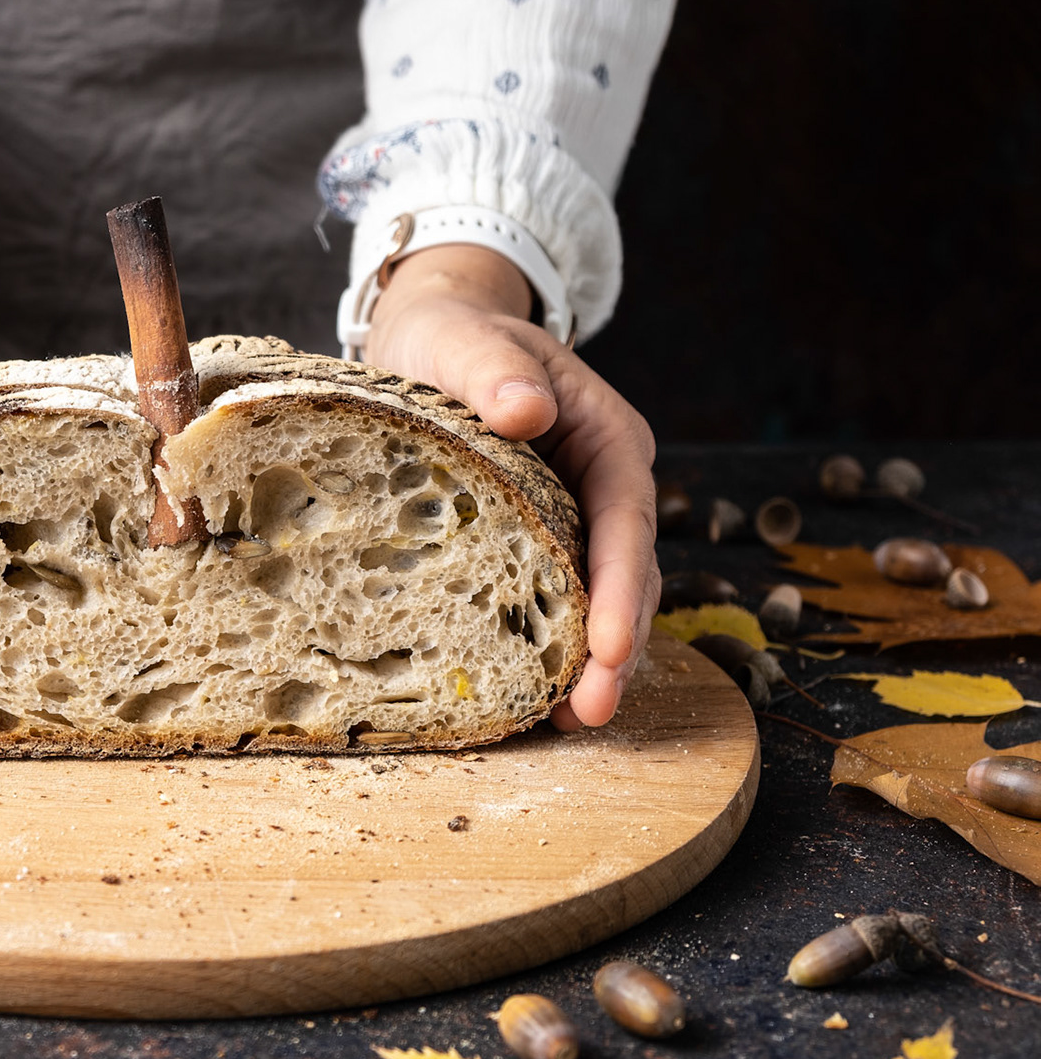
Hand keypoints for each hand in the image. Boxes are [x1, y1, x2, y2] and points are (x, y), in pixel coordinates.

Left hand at [362, 243, 659, 729]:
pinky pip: (552, 601)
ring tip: (568, 725)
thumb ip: (495, 371)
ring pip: (597, 600)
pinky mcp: (537, 545)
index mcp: (607, 439)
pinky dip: (549, 650)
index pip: (625, 519)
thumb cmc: (452, 333)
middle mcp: (604, 487)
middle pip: (625, 576)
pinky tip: (531, 702)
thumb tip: (528, 410)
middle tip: (589, 714)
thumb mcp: (466, 339)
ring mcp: (575, 520)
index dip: (621, 586)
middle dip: (614, 649)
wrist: (433, 333)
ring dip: (589, 664)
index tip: (608, 646)